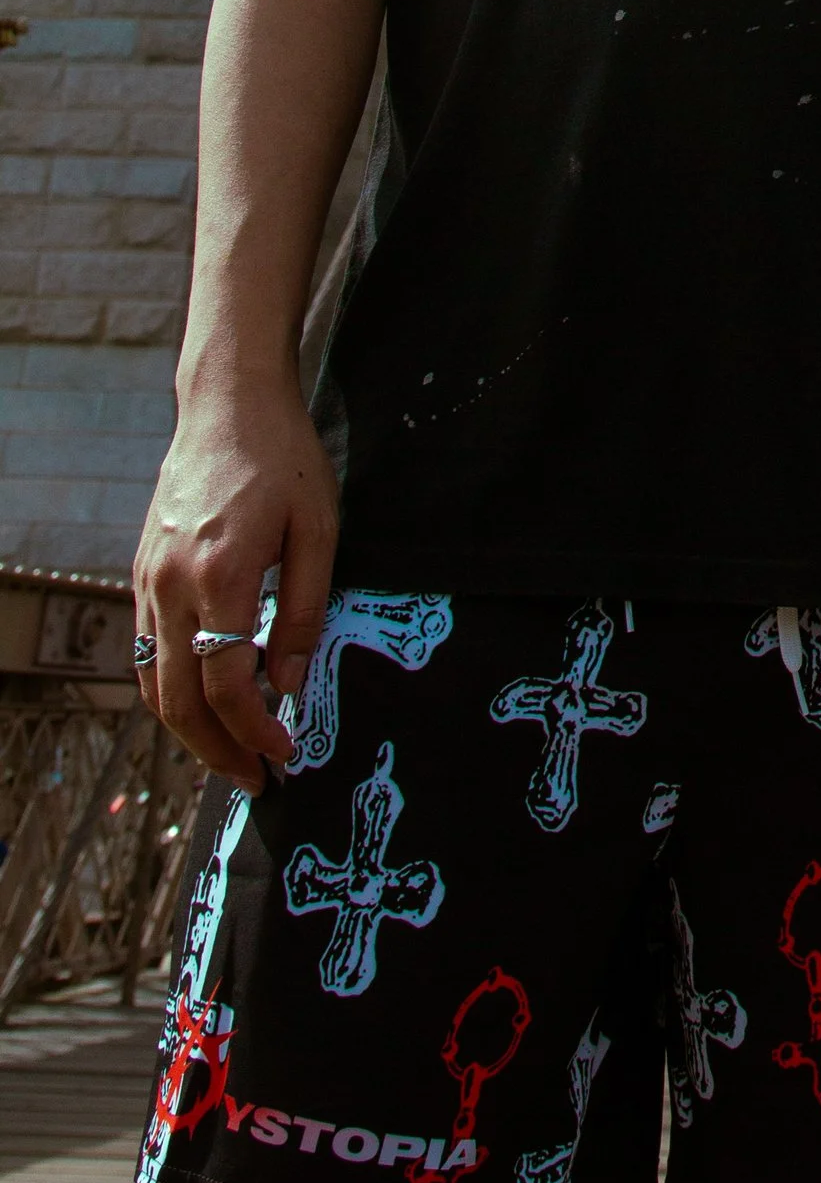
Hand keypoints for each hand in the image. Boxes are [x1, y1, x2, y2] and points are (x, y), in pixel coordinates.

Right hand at [135, 381, 337, 791]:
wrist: (228, 403)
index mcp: (220, 574)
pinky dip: (172, 689)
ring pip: (153, 683)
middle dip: (217, 751)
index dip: (254, 730)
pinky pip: (147, 652)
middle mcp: (171, 585)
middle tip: (255, 778)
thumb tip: (287, 687)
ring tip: (232, 753)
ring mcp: (148, 580)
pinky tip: (207, 702)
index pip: (226, 683)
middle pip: (179, 700)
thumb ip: (305, 612)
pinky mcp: (141, 573)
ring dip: (189, 730)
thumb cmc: (284, 459)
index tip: (284, 754)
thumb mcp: (318, 530)